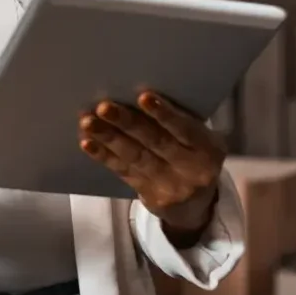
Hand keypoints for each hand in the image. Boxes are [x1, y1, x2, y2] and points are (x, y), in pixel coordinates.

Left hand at [79, 92, 224, 243]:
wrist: (197, 205)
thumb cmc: (191, 153)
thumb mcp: (197, 138)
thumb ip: (177, 119)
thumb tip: (133, 89)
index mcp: (208, 147)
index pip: (185, 129)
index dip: (165, 114)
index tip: (143, 96)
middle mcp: (193, 169)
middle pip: (156, 142)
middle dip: (128, 123)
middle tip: (104, 107)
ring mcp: (171, 185)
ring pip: (136, 157)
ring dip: (109, 138)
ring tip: (88, 122)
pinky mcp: (151, 197)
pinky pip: (124, 172)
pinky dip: (104, 156)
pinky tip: (88, 143)